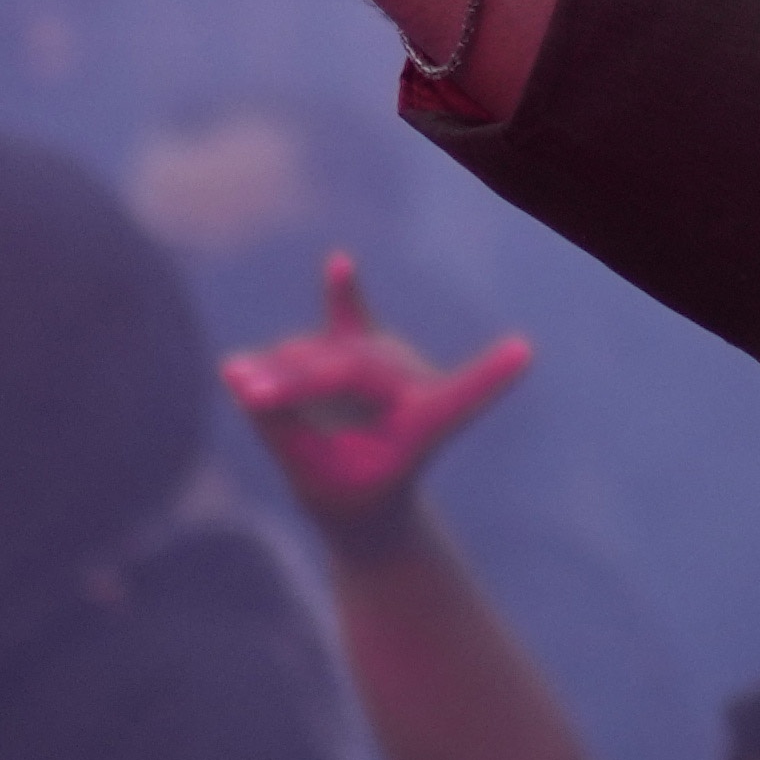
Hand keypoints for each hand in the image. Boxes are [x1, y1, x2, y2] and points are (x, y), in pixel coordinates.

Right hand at [224, 252, 538, 538]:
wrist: (362, 493)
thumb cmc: (350, 493)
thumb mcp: (312, 476)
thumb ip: (277, 425)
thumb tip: (236, 370)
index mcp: (426, 424)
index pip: (455, 400)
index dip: (488, 376)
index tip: (523, 352)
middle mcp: (414, 380)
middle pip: (347, 368)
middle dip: (295, 385)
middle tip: (253, 399)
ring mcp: (386, 357)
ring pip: (320, 354)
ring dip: (281, 376)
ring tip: (254, 399)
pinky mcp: (357, 344)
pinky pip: (347, 314)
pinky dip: (340, 294)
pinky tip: (340, 265)